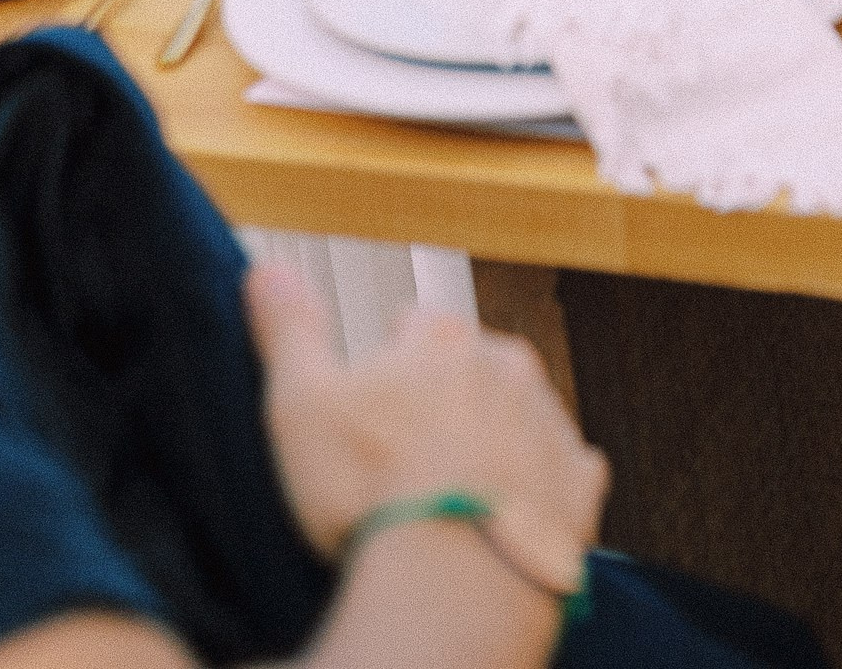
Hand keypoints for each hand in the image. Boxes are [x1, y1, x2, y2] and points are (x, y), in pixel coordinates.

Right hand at [246, 267, 607, 590]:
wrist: (453, 573)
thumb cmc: (370, 489)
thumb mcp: (301, 403)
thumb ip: (290, 331)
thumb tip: (266, 270)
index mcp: (440, 342)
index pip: (417, 324)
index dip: (394, 354)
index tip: (379, 386)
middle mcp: (505, 367)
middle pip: (476, 364)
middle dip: (451, 392)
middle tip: (415, 443)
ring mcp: (546, 423)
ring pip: (522, 412)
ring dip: (497, 436)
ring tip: (458, 482)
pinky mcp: (575, 483)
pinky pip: (566, 472)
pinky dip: (543, 487)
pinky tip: (514, 513)